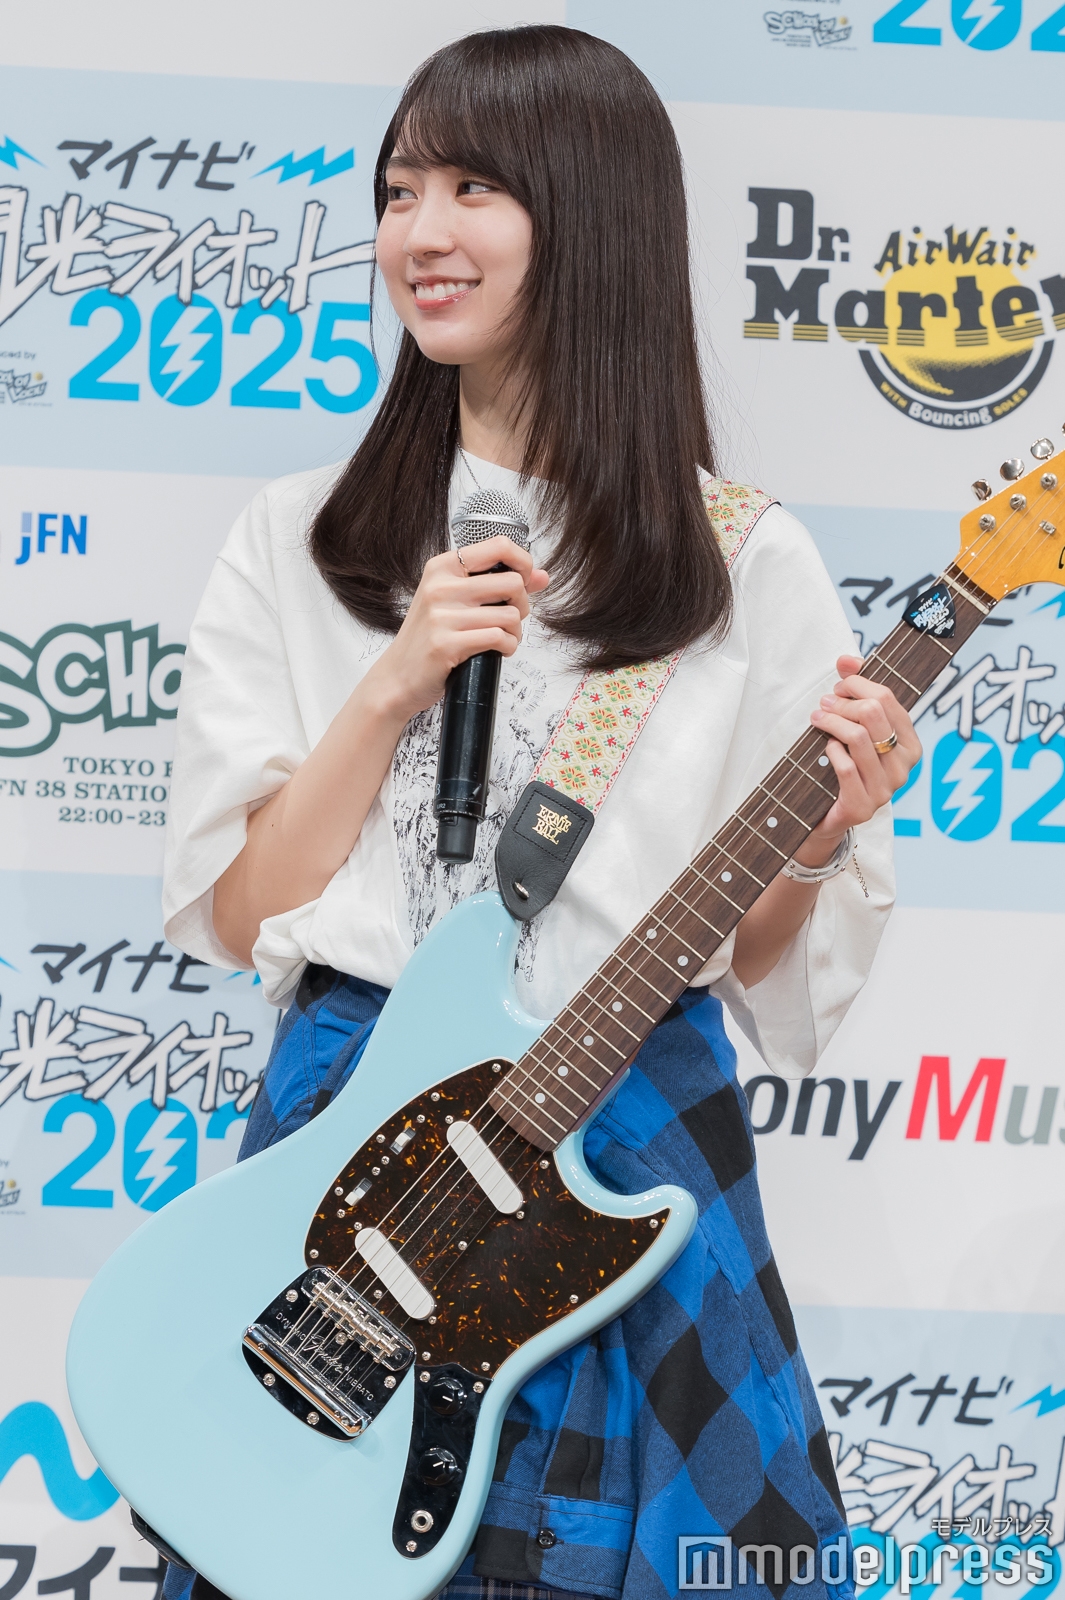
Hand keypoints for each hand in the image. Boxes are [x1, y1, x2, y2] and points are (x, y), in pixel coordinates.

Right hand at [362, 535, 549, 724]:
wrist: (398, 675)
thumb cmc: (429, 637)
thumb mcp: (456, 601)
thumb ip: (498, 584)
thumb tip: (541, 577)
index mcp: (443, 567)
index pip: (499, 546)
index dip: (523, 563)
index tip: (524, 582)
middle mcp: (440, 587)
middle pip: (513, 583)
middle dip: (522, 606)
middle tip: (510, 619)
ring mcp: (442, 615)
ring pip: (510, 615)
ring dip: (516, 633)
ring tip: (502, 639)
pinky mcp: (447, 644)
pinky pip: (499, 638)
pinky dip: (508, 647)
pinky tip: (497, 651)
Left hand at [798, 653, 920, 866]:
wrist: (830, 815)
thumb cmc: (847, 765)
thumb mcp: (856, 728)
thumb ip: (857, 692)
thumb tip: (846, 660)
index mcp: (911, 745)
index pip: (888, 699)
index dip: (858, 685)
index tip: (839, 686)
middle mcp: (904, 768)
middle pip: (872, 714)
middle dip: (843, 701)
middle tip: (824, 702)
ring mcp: (886, 790)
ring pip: (857, 738)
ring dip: (831, 721)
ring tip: (817, 717)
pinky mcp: (863, 807)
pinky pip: (845, 767)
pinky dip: (832, 751)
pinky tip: (826, 747)